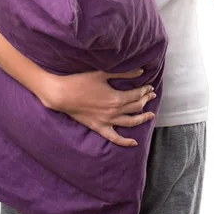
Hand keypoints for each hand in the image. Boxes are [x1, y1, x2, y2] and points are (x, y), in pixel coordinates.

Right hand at [37, 68, 156, 146]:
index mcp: (116, 98)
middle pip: (136, 107)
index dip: (145, 90)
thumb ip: (124, 73)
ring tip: (150, 115)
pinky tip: (134, 142)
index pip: (137, 95)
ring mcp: (107, 122)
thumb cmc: (81, 81)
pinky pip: (115, 138)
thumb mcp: (103, 74)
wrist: (62, 94)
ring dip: (142, 118)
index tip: (150, 86)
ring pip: (130, 123)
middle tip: (151, 95)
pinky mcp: (99, 128)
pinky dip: (125, 142)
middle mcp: (114, 112)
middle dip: (146, 100)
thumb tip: (141, 71)